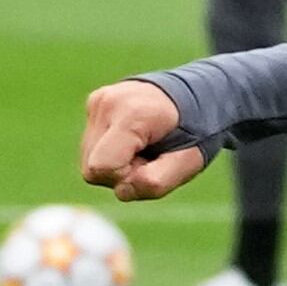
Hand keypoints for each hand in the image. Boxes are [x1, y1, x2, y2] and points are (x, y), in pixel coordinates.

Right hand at [80, 78, 204, 200]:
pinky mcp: (94, 103)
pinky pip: (92, 145)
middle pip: (93, 168)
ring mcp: (97, 102)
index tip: (152, 165)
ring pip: (89, 159)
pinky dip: (113, 150)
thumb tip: (122, 190)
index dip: (126, 178)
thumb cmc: (196, 132)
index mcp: (132, 115)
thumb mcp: (189, 162)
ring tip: (146, 146)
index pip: (102, 167)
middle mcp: (107, 104)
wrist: (197, 95)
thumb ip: (157, 181)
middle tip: (153, 156)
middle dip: (123, 172)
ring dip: (117, 163)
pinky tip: (136, 138)